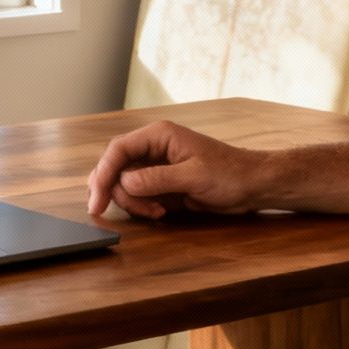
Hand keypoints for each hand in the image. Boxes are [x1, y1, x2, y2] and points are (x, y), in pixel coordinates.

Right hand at [86, 119, 271, 218]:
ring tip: (157, 212)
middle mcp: (152, 149)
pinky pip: (137, 195)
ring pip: (123, 184)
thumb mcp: (194, 176)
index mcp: (159, 135)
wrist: (251, 185)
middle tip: (112, 212)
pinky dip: (141, 207)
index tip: (97, 200)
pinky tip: (160, 212)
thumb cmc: (229, 174)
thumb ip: (158, 179)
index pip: (118, 150)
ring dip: (133, 202)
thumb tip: (125, 182)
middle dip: (113, 191)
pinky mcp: (160, 184)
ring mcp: (155, 167)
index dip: (104, 174)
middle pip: (115, 167)